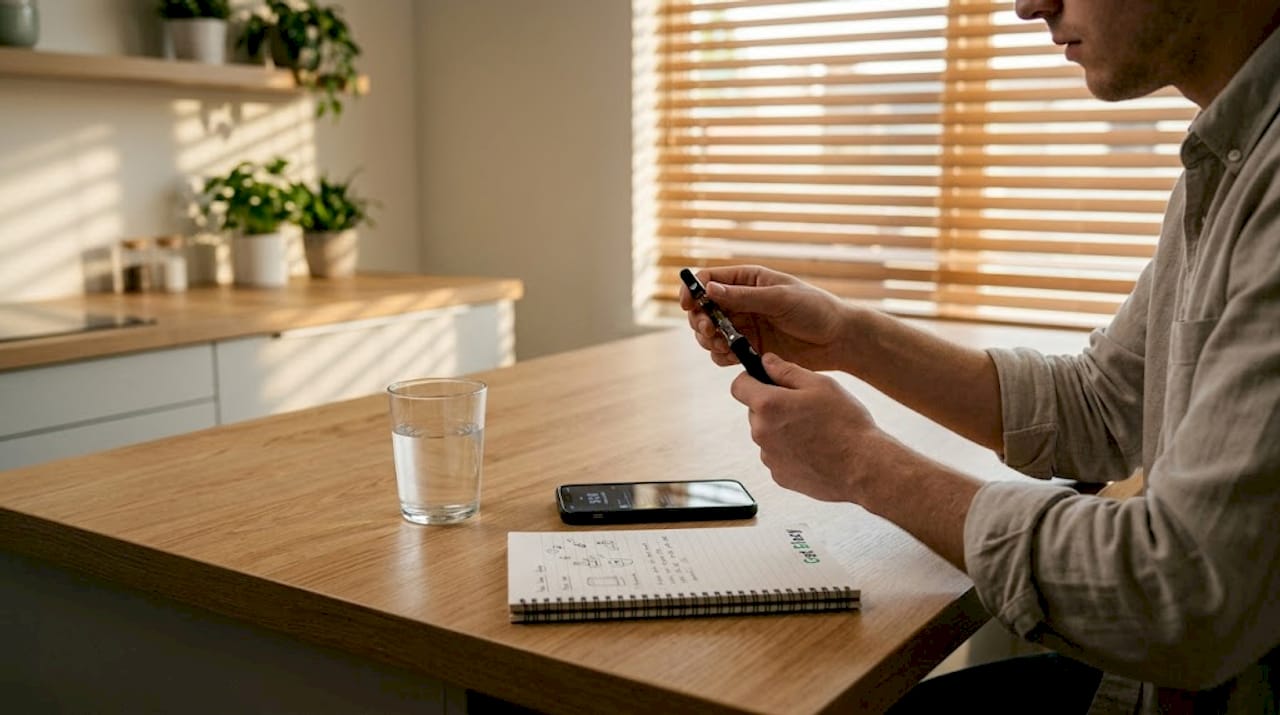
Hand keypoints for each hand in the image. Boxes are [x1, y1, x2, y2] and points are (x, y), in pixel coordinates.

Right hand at [680, 265, 850, 372]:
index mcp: (748, 280)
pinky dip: (720, 356)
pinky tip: (731, 357)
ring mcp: (744, 326)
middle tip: (708, 330)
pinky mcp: (749, 348)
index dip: (693, 290)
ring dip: (708, 340)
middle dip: (699, 320)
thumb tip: (709, 290)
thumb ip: (744, 297)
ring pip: (709, 333)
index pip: (709, 280)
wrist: (838, 339)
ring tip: (722, 345)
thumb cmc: (815, 309)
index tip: (688, 304)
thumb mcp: (780, 298)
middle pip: (703, 309)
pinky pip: (722, 353)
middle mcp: (741, 302)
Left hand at [730, 353, 882, 502]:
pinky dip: (790, 451)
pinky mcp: (779, 476)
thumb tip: (767, 361)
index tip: (765, 379)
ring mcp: (769, 457)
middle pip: (756, 411)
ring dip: (782, 429)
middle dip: (773, 405)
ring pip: (768, 434)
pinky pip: (778, 455)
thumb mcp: (820, 385)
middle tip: (804, 407)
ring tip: (815, 431)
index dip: (751, 379)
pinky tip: (815, 450)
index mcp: (768, 405)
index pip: (739, 386)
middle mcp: (762, 432)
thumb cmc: (846, 424)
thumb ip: (787, 370)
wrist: (864, 468)